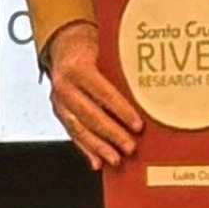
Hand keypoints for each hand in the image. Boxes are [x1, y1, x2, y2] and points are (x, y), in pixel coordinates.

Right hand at [45, 18, 143, 169]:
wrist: (64, 46)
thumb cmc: (91, 48)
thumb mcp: (105, 50)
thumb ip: (121, 67)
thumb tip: (149, 83)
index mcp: (78, 68)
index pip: (103, 93)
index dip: (121, 110)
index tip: (137, 125)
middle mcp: (65, 86)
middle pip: (90, 115)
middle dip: (112, 134)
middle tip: (130, 147)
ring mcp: (59, 102)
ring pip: (79, 129)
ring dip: (99, 147)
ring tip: (116, 159)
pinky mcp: (59, 112)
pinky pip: (72, 134)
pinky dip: (85, 149)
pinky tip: (96, 162)